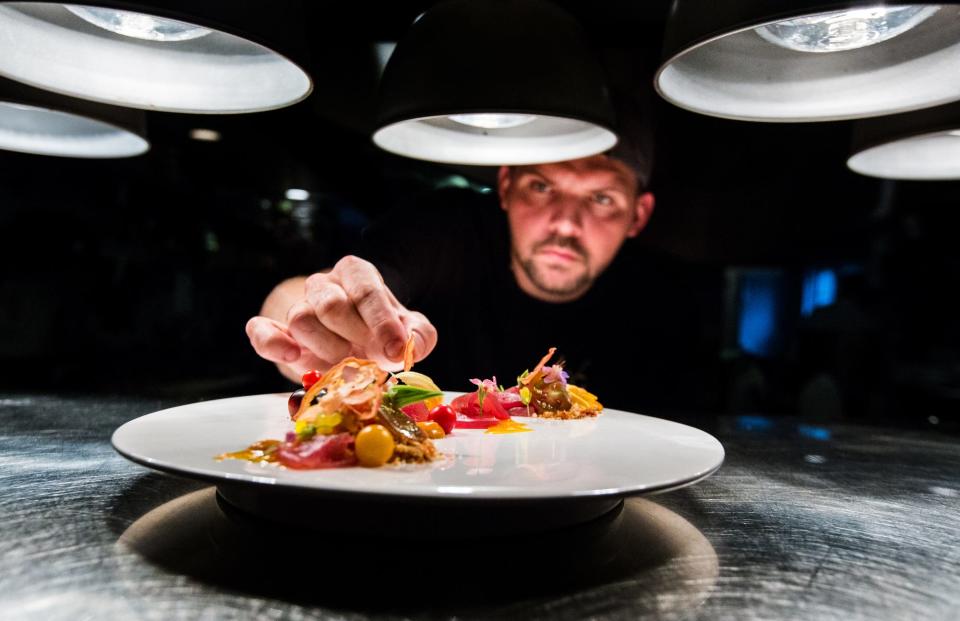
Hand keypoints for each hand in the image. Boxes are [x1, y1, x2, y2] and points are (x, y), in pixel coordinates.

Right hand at [246, 256, 436, 378]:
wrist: (356, 338)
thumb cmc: (383, 330)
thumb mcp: (410, 329)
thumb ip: (418, 335)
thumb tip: (410, 347)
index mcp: (357, 273)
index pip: (367, 291)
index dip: (382, 323)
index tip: (396, 352)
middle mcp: (324, 285)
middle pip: (331, 305)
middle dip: (354, 337)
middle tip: (372, 362)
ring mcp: (298, 306)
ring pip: (301, 320)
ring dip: (327, 350)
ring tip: (347, 367)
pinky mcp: (276, 331)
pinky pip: (261, 330)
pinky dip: (271, 343)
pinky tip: (291, 356)